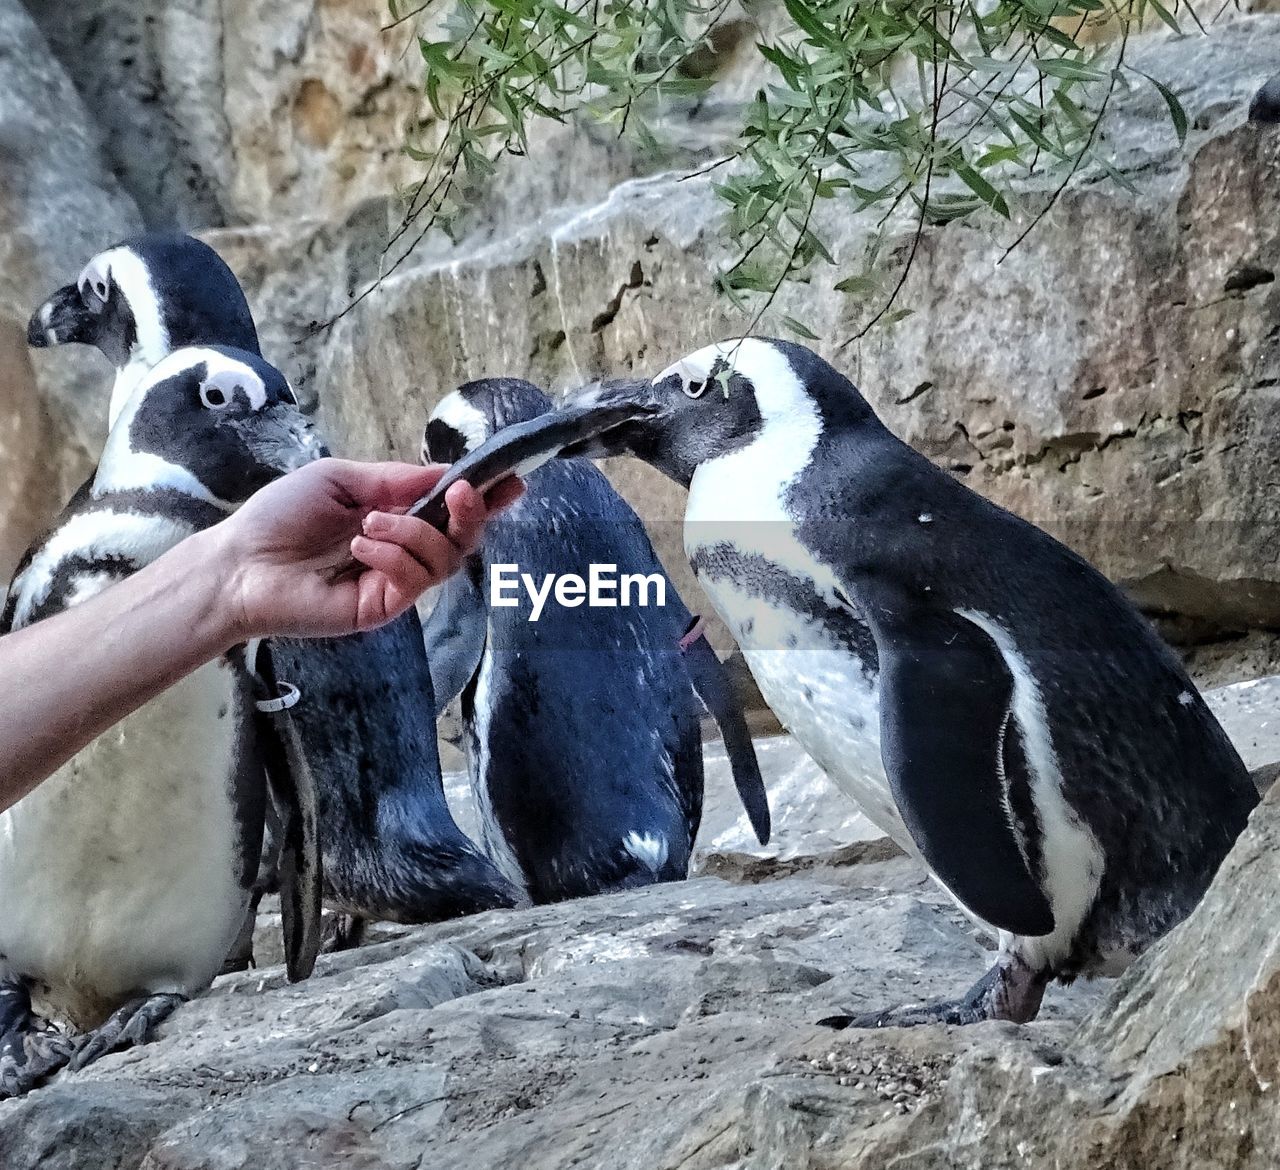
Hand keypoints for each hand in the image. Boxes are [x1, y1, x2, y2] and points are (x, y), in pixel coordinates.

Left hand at [210, 458, 521, 639]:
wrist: (240, 563)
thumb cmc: (281, 516)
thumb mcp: (342, 479)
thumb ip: (395, 478)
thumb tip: (444, 473)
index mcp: (396, 517)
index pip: (451, 511)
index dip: (485, 498)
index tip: (512, 482)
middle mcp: (403, 552)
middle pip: (463, 539)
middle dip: (471, 514)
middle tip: (461, 493)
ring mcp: (395, 583)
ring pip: (444, 559)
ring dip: (415, 532)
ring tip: (369, 524)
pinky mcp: (383, 608)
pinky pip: (415, 580)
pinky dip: (395, 555)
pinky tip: (361, 546)